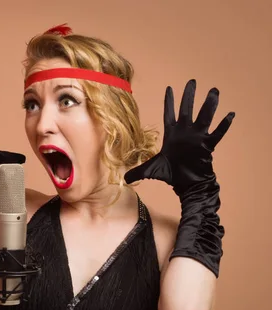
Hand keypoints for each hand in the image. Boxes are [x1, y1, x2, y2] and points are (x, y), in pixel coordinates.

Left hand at [124, 79, 234, 196]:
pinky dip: (223, 126)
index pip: (169, 114)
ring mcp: (197, 138)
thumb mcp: (150, 170)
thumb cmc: (170, 175)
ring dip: (209, 105)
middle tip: (192, 81)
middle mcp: (185, 133)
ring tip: (214, 91)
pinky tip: (230, 115)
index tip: (170, 88)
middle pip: (187, 110)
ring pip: (204, 117)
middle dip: (189, 96)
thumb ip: (137, 172)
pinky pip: (217, 134)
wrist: (186, 184)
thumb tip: (123, 179)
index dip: (169, 102)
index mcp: (172, 135)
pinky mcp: (207, 146)